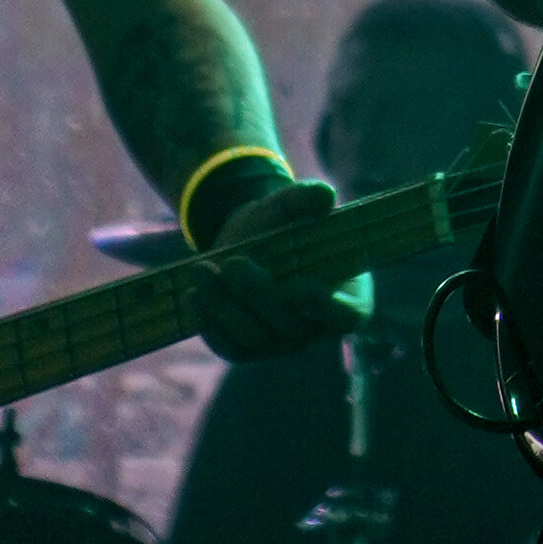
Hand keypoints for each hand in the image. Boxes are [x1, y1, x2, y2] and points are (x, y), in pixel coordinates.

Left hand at [195, 178, 373, 363]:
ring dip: (225, 308)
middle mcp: (317, 327)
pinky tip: (194, 297)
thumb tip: (324, 195)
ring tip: (201, 271)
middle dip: (258, 295)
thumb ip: (306, 198)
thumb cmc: (280, 221)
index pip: (348, 315)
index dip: (325, 306)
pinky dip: (210, 325)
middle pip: (292, 327)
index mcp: (346, 295)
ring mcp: (283, 343)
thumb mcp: (290, 204)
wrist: (248, 237)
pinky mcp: (250, 349)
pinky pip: (231, 347)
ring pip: (256, 339)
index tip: (297, 283)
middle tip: (232, 263)